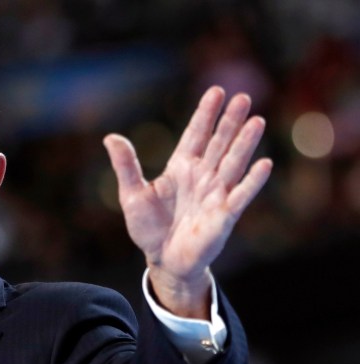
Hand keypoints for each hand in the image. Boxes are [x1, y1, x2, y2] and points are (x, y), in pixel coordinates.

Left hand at [103, 86, 271, 318]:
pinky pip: (241, 194)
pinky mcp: (225, 214)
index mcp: (181, 167)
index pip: (196, 135)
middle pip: (219, 143)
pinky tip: (264, 164)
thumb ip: (126, 166)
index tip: (216, 91)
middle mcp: (202, 175)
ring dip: (244, 143)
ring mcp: (215, 193)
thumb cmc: (148, 228)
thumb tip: (110, 137)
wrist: (163, 260)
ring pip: (233, 162)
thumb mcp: (132, 194)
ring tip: (256, 120)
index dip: (206, 114)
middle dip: (230, 121)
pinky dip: (252, 181)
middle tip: (243, 97)